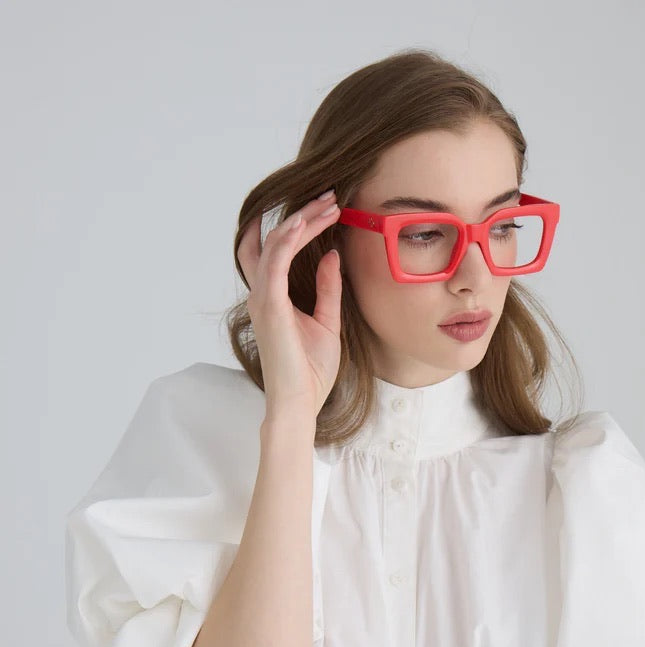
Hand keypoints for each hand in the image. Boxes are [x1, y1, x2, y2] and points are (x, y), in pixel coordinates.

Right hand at [236, 190, 342, 419]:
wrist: (300, 400)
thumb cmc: (310, 370)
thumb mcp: (327, 321)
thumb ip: (327, 288)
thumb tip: (332, 256)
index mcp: (272, 298)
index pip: (277, 251)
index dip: (296, 226)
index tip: (326, 210)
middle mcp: (262, 294)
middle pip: (272, 240)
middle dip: (299, 215)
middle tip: (328, 197)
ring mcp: (262, 298)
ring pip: (274, 245)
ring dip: (300, 221)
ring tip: (326, 204)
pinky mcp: (270, 305)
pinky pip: (275, 262)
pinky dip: (287, 240)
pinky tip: (304, 223)